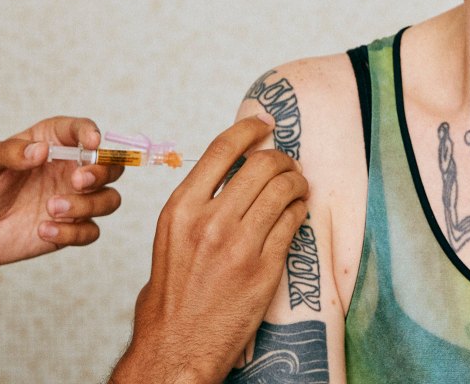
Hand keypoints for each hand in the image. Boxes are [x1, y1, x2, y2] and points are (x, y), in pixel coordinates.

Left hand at [0, 116, 123, 268]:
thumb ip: (8, 152)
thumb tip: (41, 151)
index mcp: (51, 143)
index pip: (83, 130)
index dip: (92, 134)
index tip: (91, 144)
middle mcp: (69, 169)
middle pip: (111, 165)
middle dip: (102, 172)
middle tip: (76, 180)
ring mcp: (73, 200)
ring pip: (109, 199)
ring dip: (88, 204)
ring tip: (51, 208)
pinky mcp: (69, 229)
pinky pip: (90, 232)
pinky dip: (73, 232)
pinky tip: (43, 230)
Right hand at [110, 115, 307, 383]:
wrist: (176, 346)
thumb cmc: (172, 294)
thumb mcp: (170, 236)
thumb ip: (197, 202)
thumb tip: (228, 171)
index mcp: (181, 208)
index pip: (222, 149)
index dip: (249, 129)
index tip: (263, 123)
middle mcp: (209, 220)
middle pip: (261, 164)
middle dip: (281, 158)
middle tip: (287, 164)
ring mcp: (239, 244)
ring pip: (283, 189)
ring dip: (297, 182)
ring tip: (297, 187)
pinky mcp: (264, 267)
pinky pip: (292, 222)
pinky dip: (299, 211)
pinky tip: (296, 213)